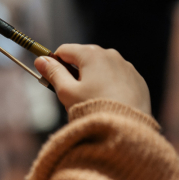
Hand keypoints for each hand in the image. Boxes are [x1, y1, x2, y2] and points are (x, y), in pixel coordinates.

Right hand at [34, 44, 150, 114]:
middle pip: (84, 58)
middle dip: (76, 72)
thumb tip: (40, 60)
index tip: (52, 79)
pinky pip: (119, 77)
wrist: (128, 128)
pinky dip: (111, 86)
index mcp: (91, 54)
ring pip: (102, 68)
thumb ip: (53, 73)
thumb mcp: (67, 92)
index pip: (64, 50)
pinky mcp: (138, 79)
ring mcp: (127, 66)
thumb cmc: (94, 109)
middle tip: (73, 95)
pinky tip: (109, 102)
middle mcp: (111, 54)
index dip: (55, 63)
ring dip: (94, 78)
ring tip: (93, 101)